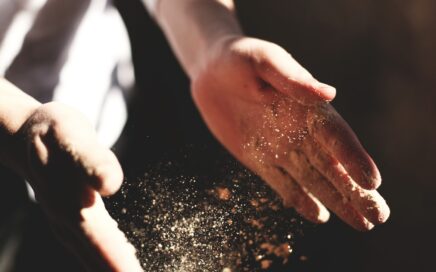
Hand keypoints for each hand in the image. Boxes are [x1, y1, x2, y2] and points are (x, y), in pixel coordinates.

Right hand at [17, 102, 141, 270]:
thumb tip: (110, 184)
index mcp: (72, 206)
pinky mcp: (69, 217)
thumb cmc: (53, 132)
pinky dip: (103, 259)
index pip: (103, 246)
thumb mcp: (71, 137)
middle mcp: (67, 221)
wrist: (26, 132)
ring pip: (91, 256)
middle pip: (97, 259)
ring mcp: (65, 221)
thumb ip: (91, 161)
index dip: (119, 266)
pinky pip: (90, 246)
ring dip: (109, 269)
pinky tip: (114, 264)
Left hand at [192, 36, 389, 230]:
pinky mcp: (260, 159)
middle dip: (357, 191)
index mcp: (309, 108)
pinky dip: (300, 200)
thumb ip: (293, 79)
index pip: (337, 136)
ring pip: (314, 180)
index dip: (355, 158)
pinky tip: (318, 216)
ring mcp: (281, 148)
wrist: (213, 73)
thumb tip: (329, 95)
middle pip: (334, 166)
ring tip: (362, 224)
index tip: (372, 182)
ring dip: (337, 202)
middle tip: (381, 216)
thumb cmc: (241, 59)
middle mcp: (301, 132)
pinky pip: (282, 184)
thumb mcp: (266, 62)